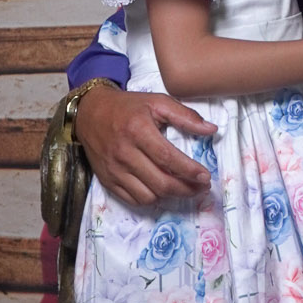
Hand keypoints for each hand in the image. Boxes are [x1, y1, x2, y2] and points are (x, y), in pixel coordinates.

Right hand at [74, 82, 216, 207]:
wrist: (90, 113)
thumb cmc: (128, 107)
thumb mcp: (157, 102)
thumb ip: (185, 115)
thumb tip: (212, 129)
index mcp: (138, 131)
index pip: (168, 158)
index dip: (189, 171)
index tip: (205, 177)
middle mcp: (124, 153)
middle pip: (160, 182)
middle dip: (186, 189)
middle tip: (201, 187)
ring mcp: (114, 170)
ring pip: (148, 196)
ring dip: (170, 196)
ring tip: (185, 188)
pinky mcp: (107, 180)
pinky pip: (133, 200)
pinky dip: (151, 199)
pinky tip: (163, 190)